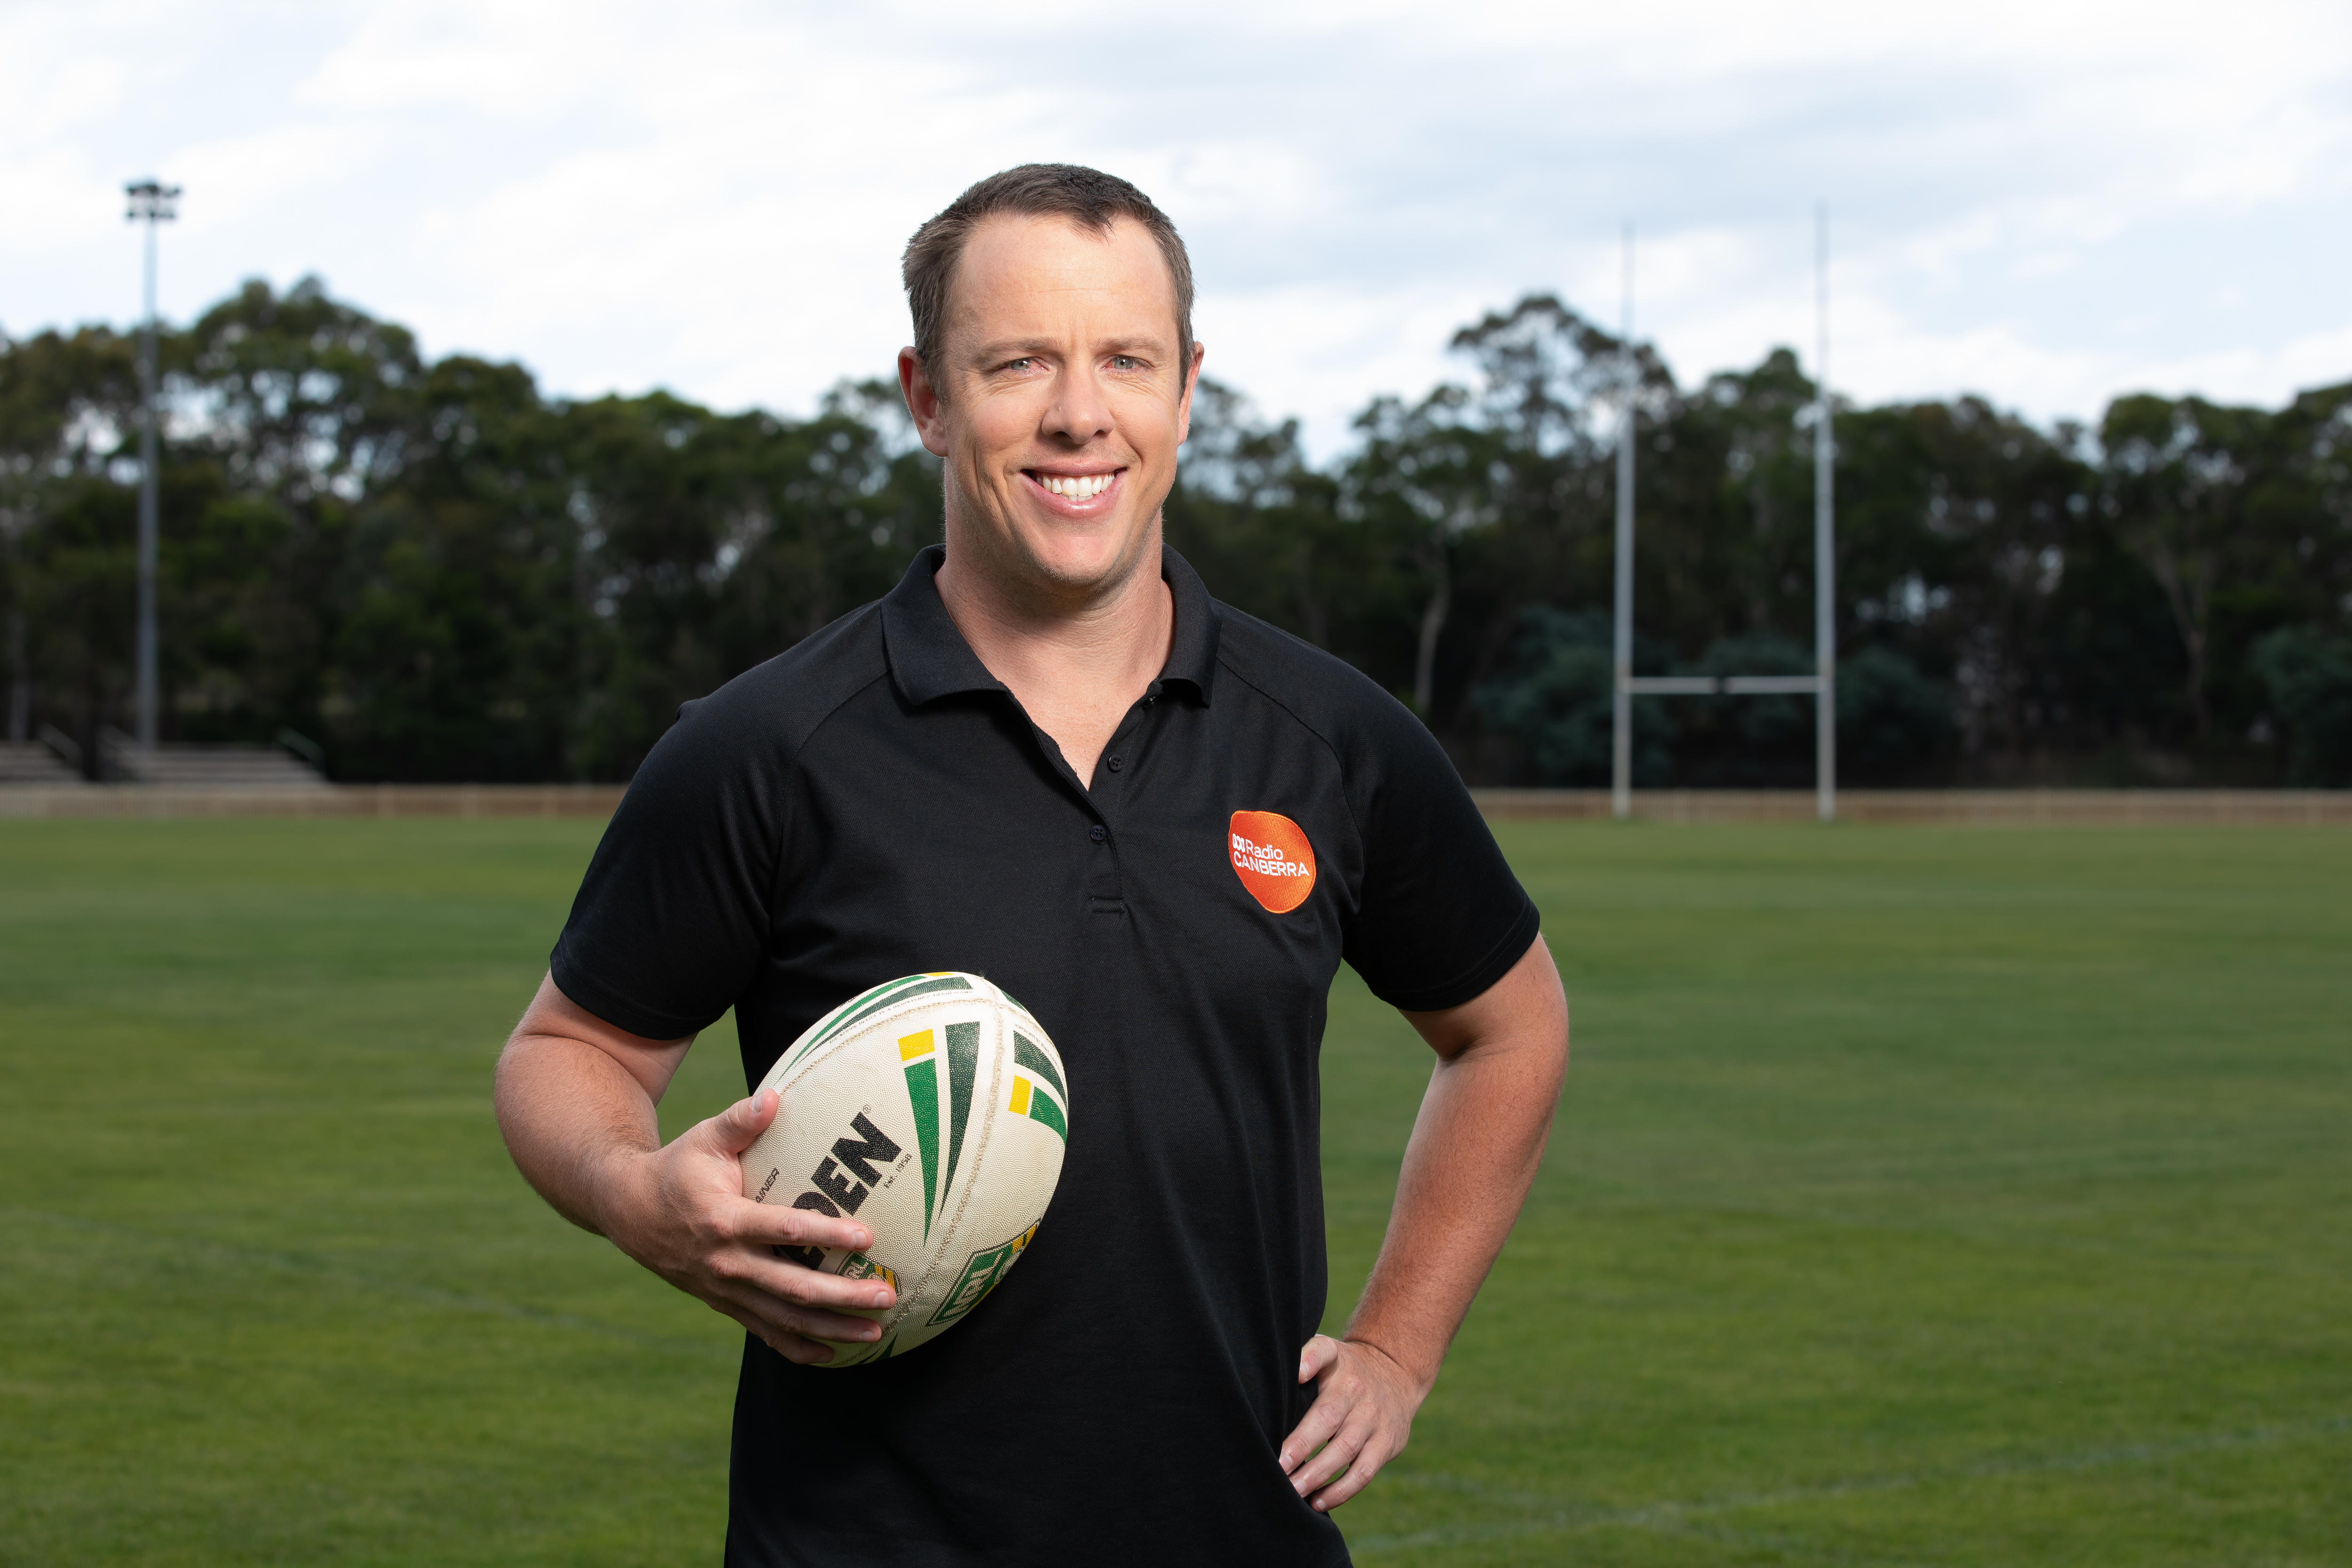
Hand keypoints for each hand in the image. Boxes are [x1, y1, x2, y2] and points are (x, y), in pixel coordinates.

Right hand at [597, 1089, 896, 1364]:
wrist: (629, 1212)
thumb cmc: (677, 1168)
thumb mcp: (704, 1138)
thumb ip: (741, 1120)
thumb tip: (775, 1095)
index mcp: (725, 1220)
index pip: (784, 1231)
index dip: (827, 1235)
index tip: (867, 1238)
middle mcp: (726, 1263)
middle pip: (793, 1288)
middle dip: (843, 1296)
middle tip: (887, 1296)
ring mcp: (725, 1290)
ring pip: (784, 1318)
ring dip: (831, 1328)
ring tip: (875, 1333)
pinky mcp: (724, 1304)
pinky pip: (764, 1332)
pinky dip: (798, 1347)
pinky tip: (832, 1354)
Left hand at [1279, 1335, 1427, 1510]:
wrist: (1397, 1374)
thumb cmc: (1346, 1369)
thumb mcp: (1329, 1350)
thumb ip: (1308, 1356)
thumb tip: (1292, 1372)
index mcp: (1339, 1365)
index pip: (1321, 1356)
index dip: (1307, 1364)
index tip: (1293, 1379)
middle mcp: (1358, 1392)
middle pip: (1328, 1419)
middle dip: (1301, 1446)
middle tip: (1277, 1468)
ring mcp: (1375, 1420)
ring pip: (1346, 1450)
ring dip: (1318, 1475)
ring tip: (1293, 1492)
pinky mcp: (1388, 1444)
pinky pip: (1364, 1472)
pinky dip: (1341, 1490)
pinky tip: (1318, 1502)